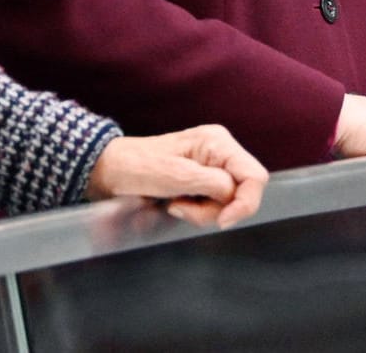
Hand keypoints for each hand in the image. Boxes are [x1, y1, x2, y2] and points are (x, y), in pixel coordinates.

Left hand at [86, 126, 267, 229]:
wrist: (111, 170)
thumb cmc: (136, 166)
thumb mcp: (174, 174)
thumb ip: (211, 183)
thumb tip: (233, 194)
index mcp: (217, 142)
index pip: (254, 176)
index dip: (245, 203)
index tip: (222, 221)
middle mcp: (220, 152)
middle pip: (242, 192)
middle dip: (216, 209)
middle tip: (182, 209)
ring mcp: (212, 167)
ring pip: (228, 203)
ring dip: (202, 212)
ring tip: (174, 205)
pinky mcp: (203, 181)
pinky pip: (214, 204)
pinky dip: (197, 211)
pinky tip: (176, 204)